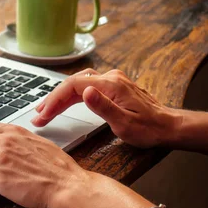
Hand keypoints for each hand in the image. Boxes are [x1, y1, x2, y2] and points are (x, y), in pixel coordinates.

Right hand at [31, 69, 179, 147]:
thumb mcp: (125, 123)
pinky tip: (64, 103)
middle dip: (53, 100)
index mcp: (111, 85)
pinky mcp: (112, 86)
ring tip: (45, 110)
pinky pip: (85, 86)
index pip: (73, 86)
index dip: (54, 100)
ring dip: (60, 97)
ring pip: (78, 84)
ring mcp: (112, 80)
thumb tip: (85, 92)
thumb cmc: (149, 129)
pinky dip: (71, 96)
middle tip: (38, 116)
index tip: (43, 114)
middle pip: (72, 84)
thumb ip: (103, 107)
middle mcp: (110, 78)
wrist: (169, 126)